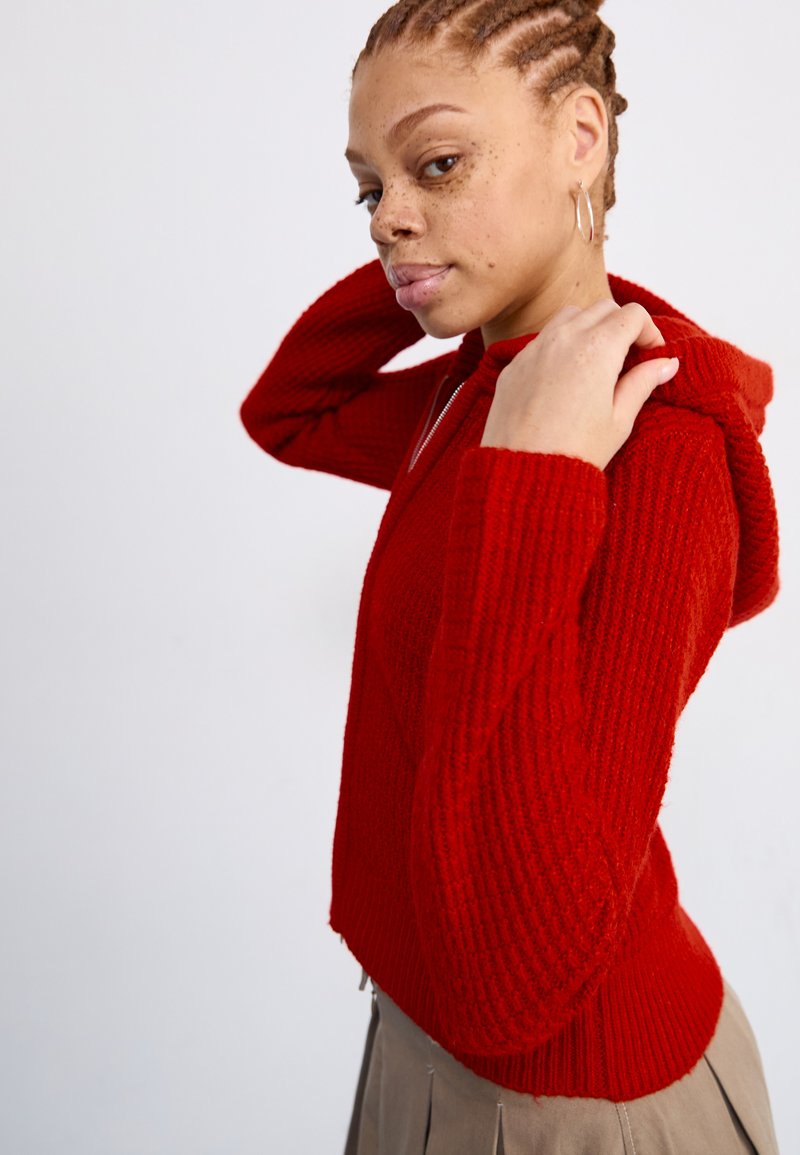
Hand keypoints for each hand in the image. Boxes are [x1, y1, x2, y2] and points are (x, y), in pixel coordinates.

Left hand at [479, 300, 679, 470]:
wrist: (522, 476)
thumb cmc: (574, 453)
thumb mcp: (619, 420)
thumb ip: (643, 383)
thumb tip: (666, 363)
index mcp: (597, 348)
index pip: (632, 315)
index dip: (648, 332)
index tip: (650, 356)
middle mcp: (563, 339)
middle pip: (602, 309)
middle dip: (621, 326)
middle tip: (627, 360)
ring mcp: (534, 349)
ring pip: (569, 316)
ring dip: (589, 328)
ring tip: (596, 364)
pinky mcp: (513, 365)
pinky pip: (541, 340)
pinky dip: (560, 346)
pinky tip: (565, 379)